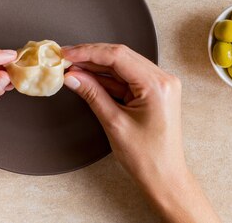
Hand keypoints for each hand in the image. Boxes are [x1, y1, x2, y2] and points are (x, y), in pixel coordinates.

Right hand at [62, 44, 219, 222]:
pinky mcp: (153, 92)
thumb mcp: (114, 123)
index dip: (89, 52)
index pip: (118, 56)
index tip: (67, 53)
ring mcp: (159, 84)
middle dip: (91, 56)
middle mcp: (162, 79)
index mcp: (157, 85)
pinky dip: (106, 77)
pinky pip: (126, 77)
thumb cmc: (147, 158)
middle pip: (121, 56)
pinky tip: (87, 77)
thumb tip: (72, 76)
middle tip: (65, 57)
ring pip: (122, 65)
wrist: (165, 178)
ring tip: (71, 67)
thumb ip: (92, 94)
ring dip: (96, 66)